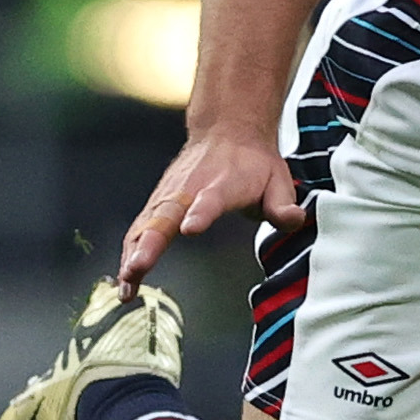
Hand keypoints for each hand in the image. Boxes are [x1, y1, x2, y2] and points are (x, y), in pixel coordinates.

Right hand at [120, 127, 304, 286]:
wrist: (228, 133)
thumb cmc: (253, 164)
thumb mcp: (278, 180)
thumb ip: (283, 204)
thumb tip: (294, 219)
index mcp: (221, 185)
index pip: (210, 200)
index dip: (200, 213)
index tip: (190, 228)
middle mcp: (188, 190)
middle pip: (164, 217)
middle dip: (149, 244)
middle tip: (136, 269)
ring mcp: (168, 196)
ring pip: (144, 226)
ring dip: (132, 255)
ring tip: (127, 286)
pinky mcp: (156, 204)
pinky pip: (139, 230)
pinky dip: (129, 253)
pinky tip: (125, 280)